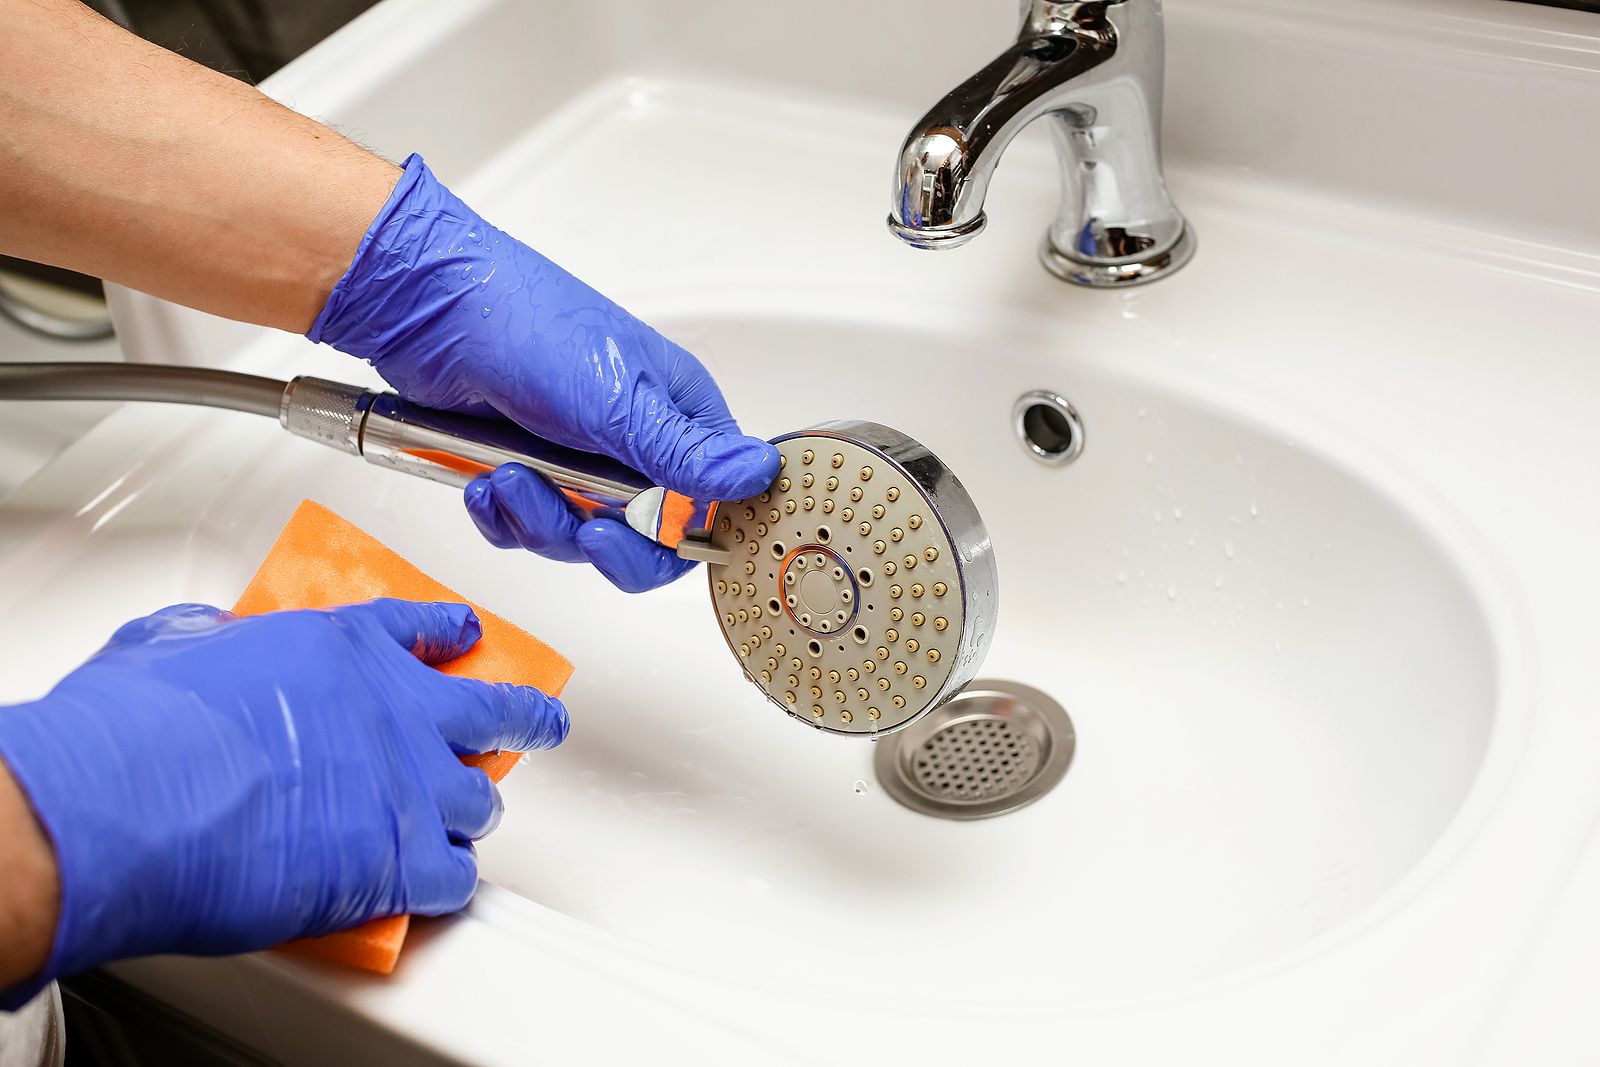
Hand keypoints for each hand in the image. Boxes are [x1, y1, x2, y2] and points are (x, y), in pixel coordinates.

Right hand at [0, 600, 566, 1003]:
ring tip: (464, 822)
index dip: (448, 634)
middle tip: (541, 719)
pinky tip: (437, 885)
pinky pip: (457, 877)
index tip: (466, 635)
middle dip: (526, 714)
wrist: (138, 801)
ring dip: (471, 811)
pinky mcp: (403, 860)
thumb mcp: (176, 644)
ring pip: (480, 799)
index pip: (419, 630)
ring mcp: (410, 785)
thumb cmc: (141, 729)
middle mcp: (396, 710)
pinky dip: (447, 883)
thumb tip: (211, 646)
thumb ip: (217, 640)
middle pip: (493, 707)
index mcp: (344, 649)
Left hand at [308, 154, 780, 591]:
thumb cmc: (525, 327)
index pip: (706, 505)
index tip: (636, 535)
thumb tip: (757, 473)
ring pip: (577, 535)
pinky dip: (502, 515)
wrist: (425, 308)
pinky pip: (526, 525)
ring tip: (508, 477)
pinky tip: (484, 481)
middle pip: (642, 537)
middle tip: (573, 521)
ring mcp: (578, 454)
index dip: (676, 537)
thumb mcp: (616, 401)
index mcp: (677, 414)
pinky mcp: (528, 465)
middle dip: (595, 537)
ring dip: (537, 518)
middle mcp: (635, 437)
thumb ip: (683, 453)